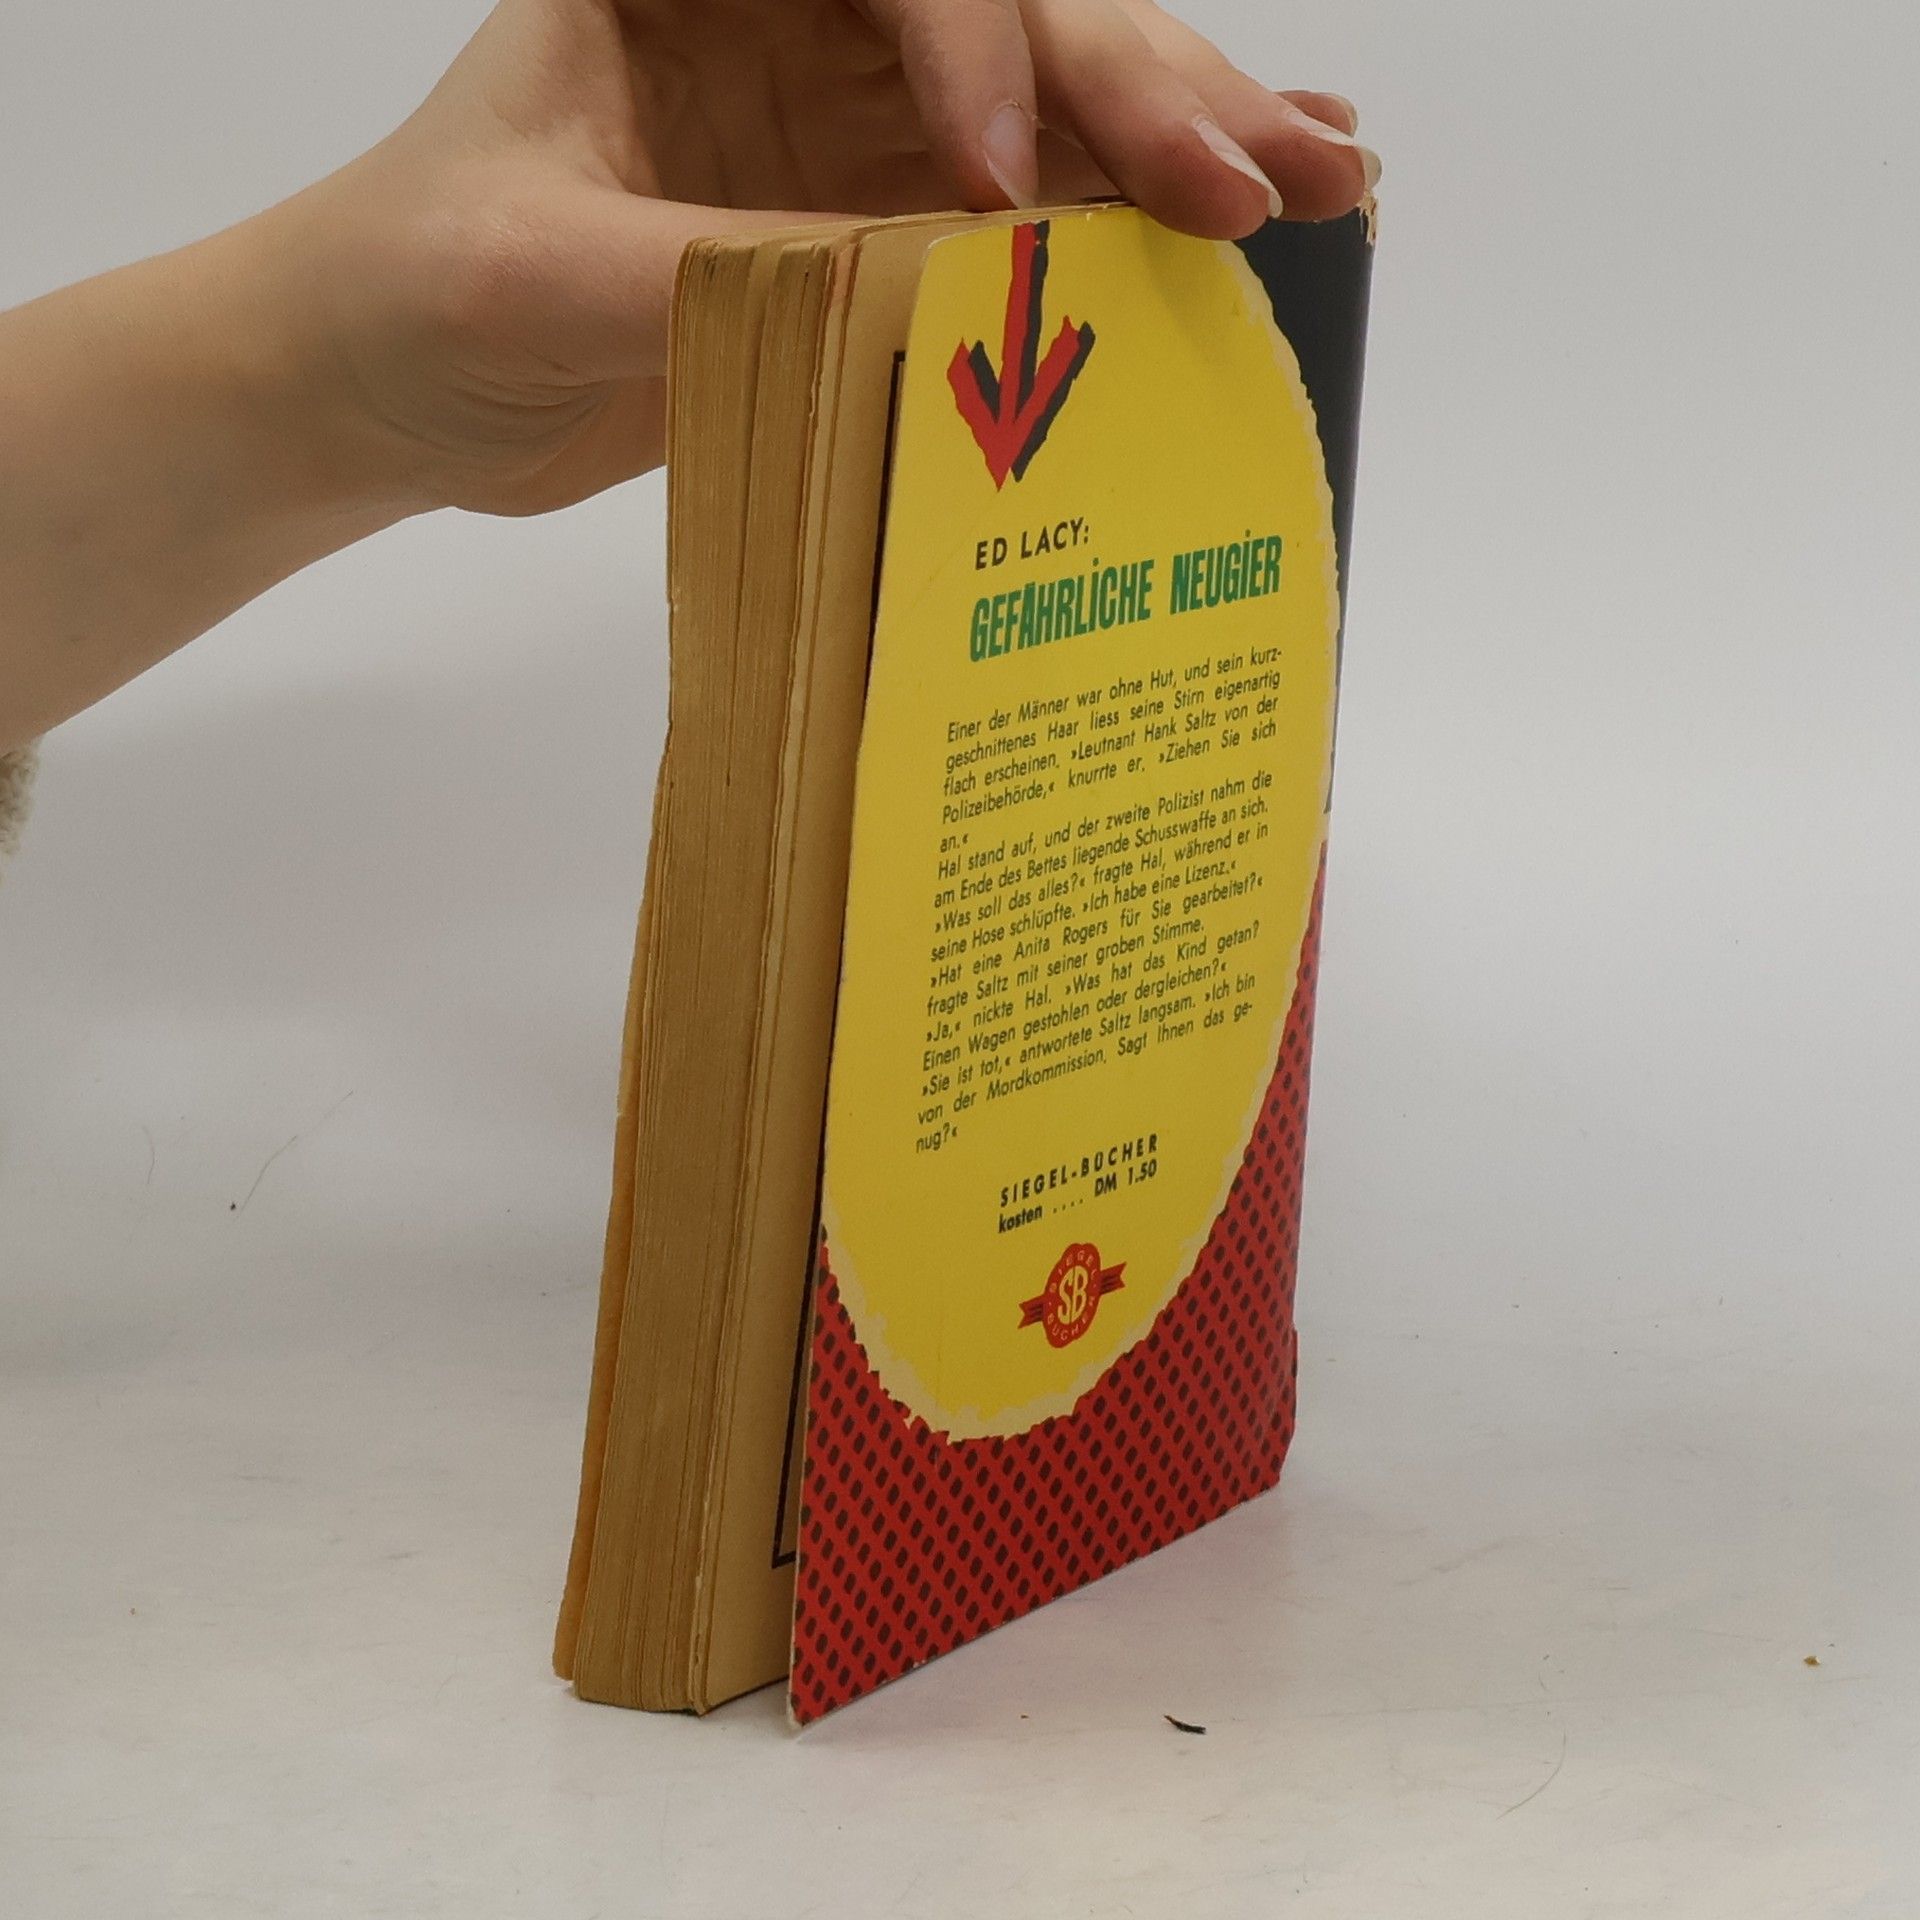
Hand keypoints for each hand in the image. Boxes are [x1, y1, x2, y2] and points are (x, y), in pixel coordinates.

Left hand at [276, 0, 1377, 517]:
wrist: (391, 388)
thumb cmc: (420, 289)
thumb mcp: (538, 271)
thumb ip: (720, 270)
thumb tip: (912, 297)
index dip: (974, 48)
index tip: (994, 188)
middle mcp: (802, 20)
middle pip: (1016, 17)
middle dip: (1144, 88)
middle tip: (1266, 176)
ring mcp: (851, 122)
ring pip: (1053, 105)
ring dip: (1186, 141)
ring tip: (1322, 181)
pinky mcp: (876, 224)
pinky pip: (1031, 212)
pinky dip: (1132, 218)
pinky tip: (1244, 201)